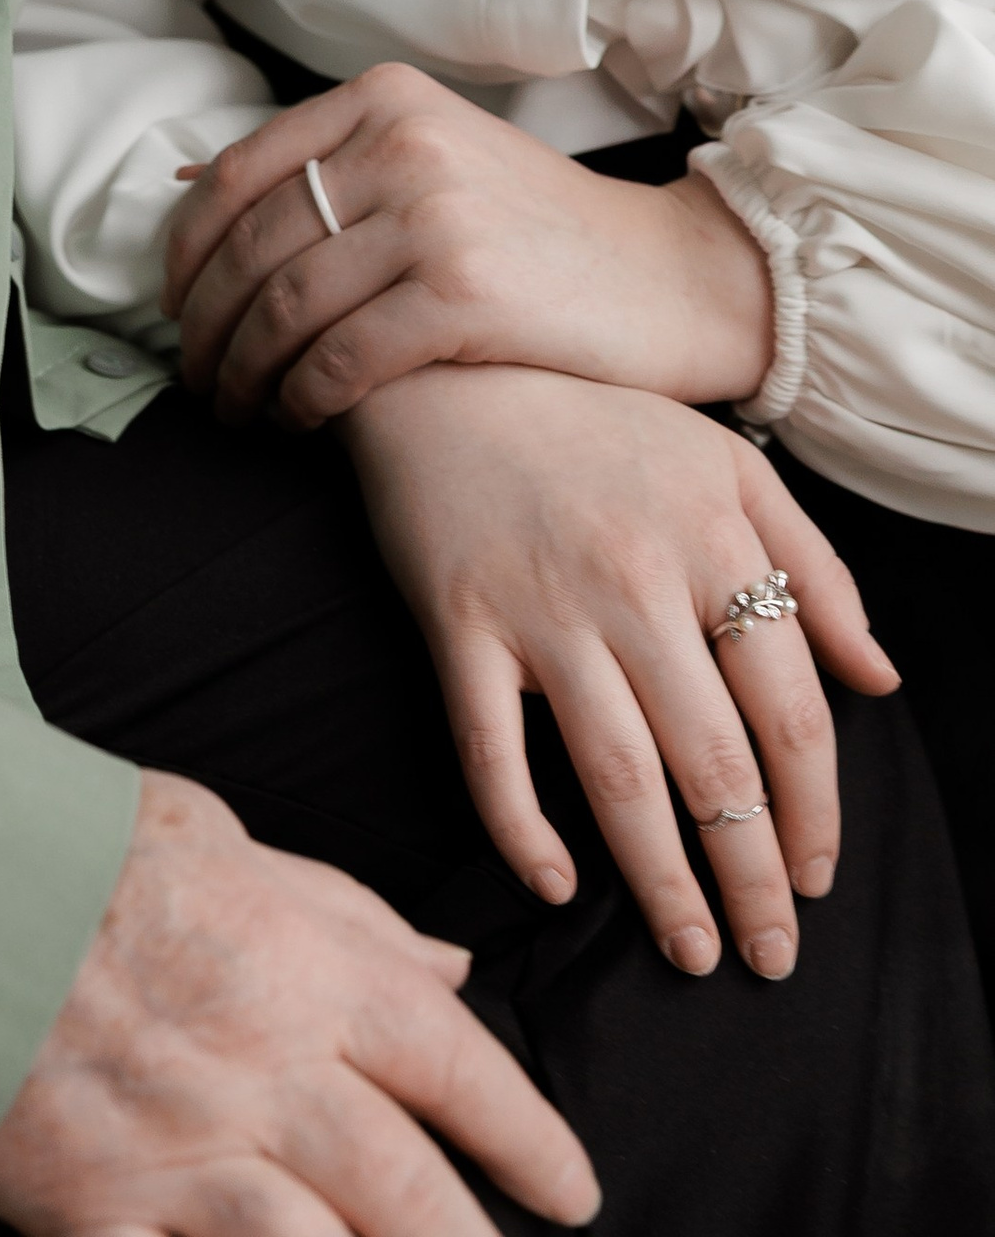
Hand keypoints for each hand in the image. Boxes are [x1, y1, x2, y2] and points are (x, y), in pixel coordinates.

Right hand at [0, 769, 597, 1236]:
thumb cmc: (67, 847)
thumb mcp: (216, 837)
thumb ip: (344, 911)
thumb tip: (446, 969)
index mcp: (295, 965)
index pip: (451, 1064)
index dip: (527, 1136)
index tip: (569, 1188)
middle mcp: (257, 1069)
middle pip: (412, 1192)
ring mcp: (177, 1152)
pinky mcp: (96, 1213)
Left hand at [162, 64, 773, 424]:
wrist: (672, 279)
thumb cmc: (541, 233)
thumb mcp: (435, 159)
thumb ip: (330, 167)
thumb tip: (190, 188)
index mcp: (384, 100)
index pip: (239, 174)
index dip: (187, 250)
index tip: (172, 305)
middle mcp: (402, 143)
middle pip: (252, 246)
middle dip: (206, 324)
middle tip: (195, 377)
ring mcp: (434, 213)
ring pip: (286, 306)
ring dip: (244, 372)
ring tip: (236, 410)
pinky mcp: (463, 292)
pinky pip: (343, 357)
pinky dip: (303, 398)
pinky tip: (297, 421)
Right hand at [342, 363, 898, 980]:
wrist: (446, 370)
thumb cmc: (597, 425)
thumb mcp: (728, 466)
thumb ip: (816, 571)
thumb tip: (880, 680)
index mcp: (711, 540)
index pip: (789, 711)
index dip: (813, 812)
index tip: (814, 879)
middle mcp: (635, 581)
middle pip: (714, 763)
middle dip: (750, 877)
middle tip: (768, 955)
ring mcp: (542, 607)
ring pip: (618, 776)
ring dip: (662, 883)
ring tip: (691, 951)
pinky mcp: (457, 623)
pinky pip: (490, 749)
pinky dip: (521, 830)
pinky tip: (557, 888)